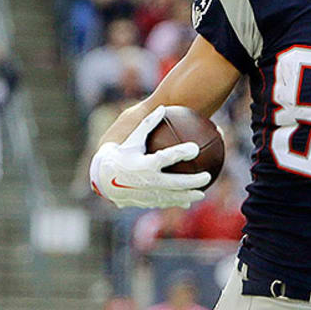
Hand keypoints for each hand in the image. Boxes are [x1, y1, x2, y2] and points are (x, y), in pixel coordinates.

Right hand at [89, 105, 209, 207]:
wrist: (103, 177)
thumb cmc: (121, 154)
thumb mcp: (133, 138)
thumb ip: (148, 124)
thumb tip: (162, 107)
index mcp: (144, 163)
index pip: (167, 157)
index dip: (182, 152)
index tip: (196, 148)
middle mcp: (147, 180)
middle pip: (176, 182)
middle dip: (193, 181)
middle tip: (207, 176)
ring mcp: (146, 194)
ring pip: (172, 197)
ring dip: (188, 196)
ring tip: (201, 194)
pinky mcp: (144, 201)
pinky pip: (163, 202)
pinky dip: (175, 202)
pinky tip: (187, 202)